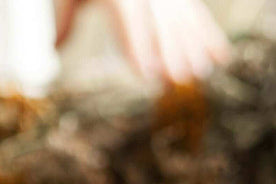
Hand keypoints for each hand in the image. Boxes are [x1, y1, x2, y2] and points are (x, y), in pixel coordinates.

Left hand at [55, 0, 229, 82]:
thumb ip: (65, 19)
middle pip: (161, 20)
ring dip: (195, 46)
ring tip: (201, 73)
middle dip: (171, 50)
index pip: (130, 19)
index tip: (147, 73)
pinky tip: (222, 57)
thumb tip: (53, 50)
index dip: (139, 46)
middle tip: (179, 80)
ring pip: (183, 16)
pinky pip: (196, 11)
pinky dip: (209, 34)